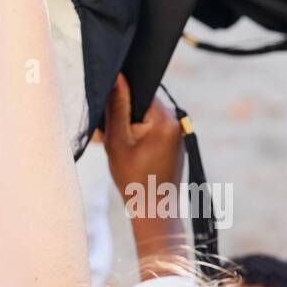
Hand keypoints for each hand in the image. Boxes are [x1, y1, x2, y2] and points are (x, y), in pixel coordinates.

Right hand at [100, 75, 187, 278]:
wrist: (154, 211)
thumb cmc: (133, 178)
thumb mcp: (118, 140)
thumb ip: (117, 106)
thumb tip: (116, 76)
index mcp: (165, 119)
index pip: (140, 90)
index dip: (120, 99)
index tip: (108, 116)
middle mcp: (177, 121)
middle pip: (144, 103)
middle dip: (124, 114)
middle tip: (108, 134)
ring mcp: (179, 133)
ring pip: (147, 116)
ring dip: (131, 126)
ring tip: (118, 146)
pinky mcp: (176, 143)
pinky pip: (155, 129)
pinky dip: (140, 136)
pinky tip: (130, 153)